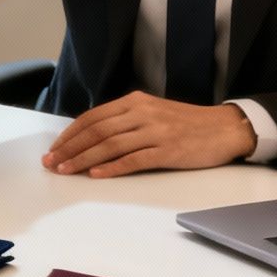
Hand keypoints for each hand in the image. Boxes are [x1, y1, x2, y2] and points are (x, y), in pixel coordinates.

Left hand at [42, 92, 256, 177]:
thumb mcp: (153, 112)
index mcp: (135, 102)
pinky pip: (134, 159)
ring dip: (84, 159)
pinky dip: (112, 167)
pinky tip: (97, 174)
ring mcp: (155, 132)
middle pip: (96, 131)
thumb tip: (93, 137)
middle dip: (70, 148)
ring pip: (110, 145)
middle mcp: (142, 113)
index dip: (70, 134)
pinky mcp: (168, 150)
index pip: (93, 117)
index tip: (55, 148)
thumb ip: (126, 120)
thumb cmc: (188, 123)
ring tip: (67, 171)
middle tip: (52, 163)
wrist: (225, 128)